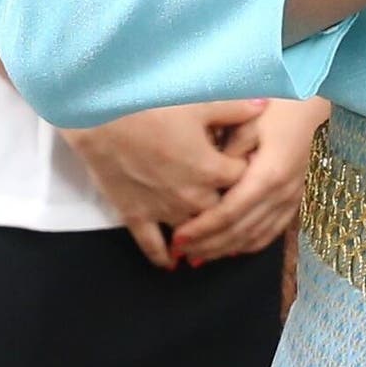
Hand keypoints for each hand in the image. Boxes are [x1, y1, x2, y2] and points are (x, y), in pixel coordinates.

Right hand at [70, 100, 253, 269]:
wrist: (101, 117)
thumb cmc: (152, 106)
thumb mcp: (199, 103)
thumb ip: (234, 108)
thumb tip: (264, 105)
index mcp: (212, 170)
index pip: (243, 178)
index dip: (247, 169)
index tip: (246, 163)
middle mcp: (192, 197)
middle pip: (222, 210)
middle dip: (228, 204)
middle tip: (231, 198)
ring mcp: (163, 210)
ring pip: (193, 232)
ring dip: (202, 234)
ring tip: (209, 235)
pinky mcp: (135, 216)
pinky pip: (153, 245)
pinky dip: (163, 256)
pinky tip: (171, 263)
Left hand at [172, 95, 329, 266]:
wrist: (308, 107)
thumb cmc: (274, 109)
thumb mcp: (246, 123)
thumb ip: (227, 154)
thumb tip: (207, 181)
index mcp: (269, 174)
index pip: (230, 212)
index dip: (203, 228)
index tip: (178, 237)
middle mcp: (282, 193)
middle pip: (241, 230)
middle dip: (208, 244)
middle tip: (180, 252)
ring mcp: (291, 200)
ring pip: (255, 237)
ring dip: (225, 250)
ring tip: (197, 257)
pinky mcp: (293, 201)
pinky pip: (271, 232)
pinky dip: (247, 245)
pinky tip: (229, 251)